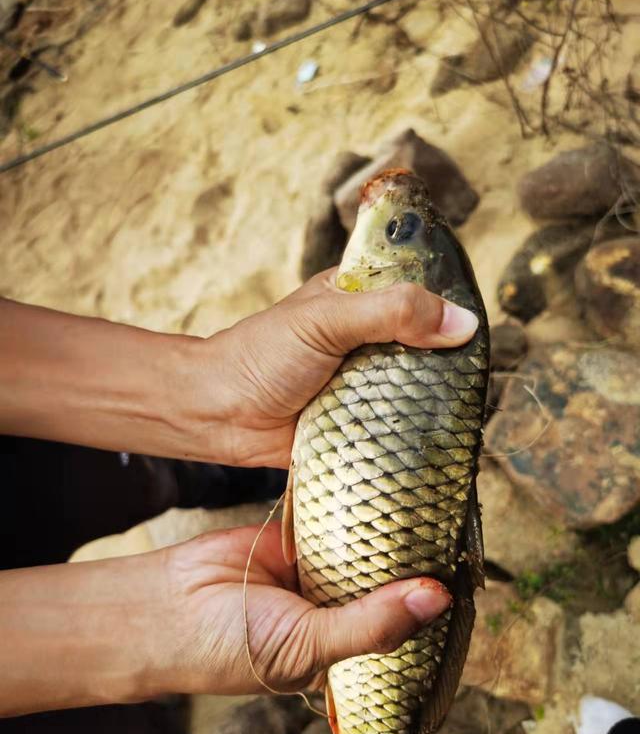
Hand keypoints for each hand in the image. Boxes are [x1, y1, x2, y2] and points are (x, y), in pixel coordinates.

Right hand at [160, 524, 451, 694]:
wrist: (163, 607)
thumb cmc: (229, 649)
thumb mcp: (306, 647)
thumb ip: (370, 624)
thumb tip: (437, 599)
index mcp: (348, 649)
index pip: (405, 628)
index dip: (434, 607)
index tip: (471, 577)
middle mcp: (340, 608)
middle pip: (391, 582)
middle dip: (417, 562)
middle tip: (459, 528)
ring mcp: (320, 569)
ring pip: (367, 547)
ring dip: (389, 530)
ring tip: (432, 501)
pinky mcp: (300, 534)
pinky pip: (336, 517)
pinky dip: (355, 504)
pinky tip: (385, 485)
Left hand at [204, 270, 478, 467]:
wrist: (218, 416)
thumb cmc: (262, 355)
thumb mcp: (328, 319)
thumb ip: (391, 313)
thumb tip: (461, 323)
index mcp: (360, 299)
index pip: (420, 293)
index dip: (451, 306)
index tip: (484, 326)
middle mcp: (368, 341)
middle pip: (427, 345)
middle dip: (451, 361)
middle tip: (482, 377)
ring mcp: (365, 384)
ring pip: (417, 388)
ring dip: (436, 400)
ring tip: (471, 411)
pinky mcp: (360, 423)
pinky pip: (398, 426)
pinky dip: (416, 433)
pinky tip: (445, 440)